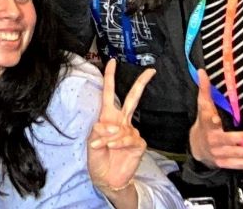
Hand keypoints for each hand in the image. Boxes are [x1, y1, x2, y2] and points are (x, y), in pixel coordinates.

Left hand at [88, 59, 152, 198]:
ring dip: (109, 137)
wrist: (107, 179)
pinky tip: (112, 147)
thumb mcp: (92, 142)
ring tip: (100, 145)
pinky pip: (129, 138)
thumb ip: (99, 131)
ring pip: (122, 127)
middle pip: (132, 98)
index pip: (109, 93)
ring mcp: (131, 132)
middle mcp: (121, 122)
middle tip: (150, 71)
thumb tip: (108, 126)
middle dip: (141, 84)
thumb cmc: (98, 159)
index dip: (110, 78)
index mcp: (108, 117)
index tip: (112, 62)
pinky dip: (118, 142)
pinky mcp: (138, 144)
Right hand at [189, 69, 242, 168]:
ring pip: (236, 154)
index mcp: (207, 124)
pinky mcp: (225, 162)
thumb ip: (204, 89)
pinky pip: (240, 165)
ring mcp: (219, 153)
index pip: (207, 121)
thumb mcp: (203, 106)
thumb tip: (202, 70)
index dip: (212, 120)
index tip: (216, 119)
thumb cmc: (204, 122)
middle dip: (240, 139)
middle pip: (226, 140)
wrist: (197, 146)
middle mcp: (213, 139)